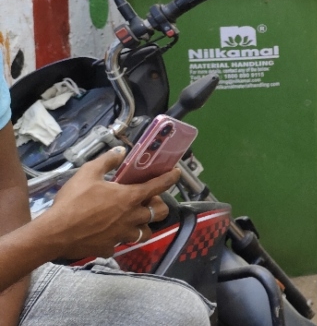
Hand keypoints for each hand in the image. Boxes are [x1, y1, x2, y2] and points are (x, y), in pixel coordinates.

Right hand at [38, 147, 178, 258]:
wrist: (55, 233)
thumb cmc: (73, 201)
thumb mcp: (88, 173)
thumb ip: (106, 161)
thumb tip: (120, 152)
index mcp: (130, 197)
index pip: (158, 186)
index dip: (170, 178)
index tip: (176, 173)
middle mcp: (132, 217)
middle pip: (160, 213)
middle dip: (159, 206)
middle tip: (148, 201)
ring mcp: (122, 235)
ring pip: (144, 233)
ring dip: (143, 226)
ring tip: (134, 220)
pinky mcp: (110, 249)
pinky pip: (120, 244)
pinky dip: (117, 240)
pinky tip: (108, 235)